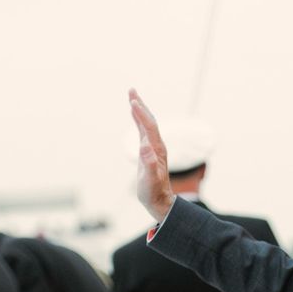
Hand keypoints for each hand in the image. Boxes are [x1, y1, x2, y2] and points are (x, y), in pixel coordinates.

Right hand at [128, 88, 175, 221]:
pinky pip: (144, 132)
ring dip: (140, 110)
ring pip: (147, 124)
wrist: (160, 202)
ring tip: (132, 97)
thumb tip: (145, 147)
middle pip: (149, 121)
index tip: (132, 101)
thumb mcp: (150, 180)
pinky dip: (139, 121)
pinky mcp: (149, 152)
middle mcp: (157, 147)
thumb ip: (150, 164)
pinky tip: (135, 117)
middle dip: (140, 105)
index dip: (141, 114)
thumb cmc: (154, 193)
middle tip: (131, 90)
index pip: (149, 127)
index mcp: (157, 150)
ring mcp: (153, 149)